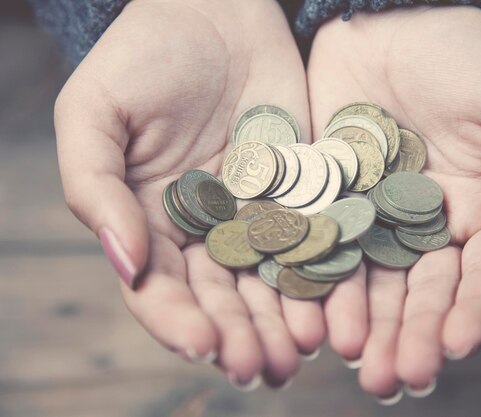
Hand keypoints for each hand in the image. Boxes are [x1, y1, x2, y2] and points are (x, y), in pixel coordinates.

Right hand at [54, 0, 324, 387]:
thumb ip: (95, 189)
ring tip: (299, 353)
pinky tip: (333, 306)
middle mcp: (204, 228)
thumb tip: (124, 264)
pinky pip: (312, 238)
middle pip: (221, 297)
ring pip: (269, 281)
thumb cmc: (143, 56)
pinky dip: (321, 275)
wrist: (213, 10)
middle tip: (260, 368)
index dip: (177, 320)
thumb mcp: (94, 115)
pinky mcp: (301, 191)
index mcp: (149, 221)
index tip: (203, 343)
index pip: (159, 288)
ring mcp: (256, 213)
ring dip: (282, 321)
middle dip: (239, 335)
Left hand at [307, 6, 480, 398]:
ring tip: (360, 364)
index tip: (459, 344)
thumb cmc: (470, 56)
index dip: (473, 313)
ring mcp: (374, 217)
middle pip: (423, 295)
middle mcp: (426, 226)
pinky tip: (320, 320)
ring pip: (373, 285)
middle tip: (399, 379)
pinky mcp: (328, 200)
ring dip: (369, 328)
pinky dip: (324, 286)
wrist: (394, 17)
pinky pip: (325, 248)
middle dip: (414, 338)